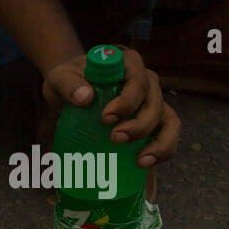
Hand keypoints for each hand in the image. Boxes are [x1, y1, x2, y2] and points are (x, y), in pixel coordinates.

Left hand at [41, 47, 180, 168]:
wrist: (73, 90)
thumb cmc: (70, 81)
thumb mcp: (60, 78)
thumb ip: (67, 84)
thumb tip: (85, 97)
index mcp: (128, 64)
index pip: (137, 81)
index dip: (127, 101)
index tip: (106, 118)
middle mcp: (147, 81)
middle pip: (154, 103)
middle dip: (139, 125)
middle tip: (115, 138)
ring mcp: (153, 101)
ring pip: (169, 121)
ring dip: (160, 143)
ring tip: (140, 161)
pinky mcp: (154, 120)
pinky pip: (168, 135)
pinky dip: (163, 151)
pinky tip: (145, 163)